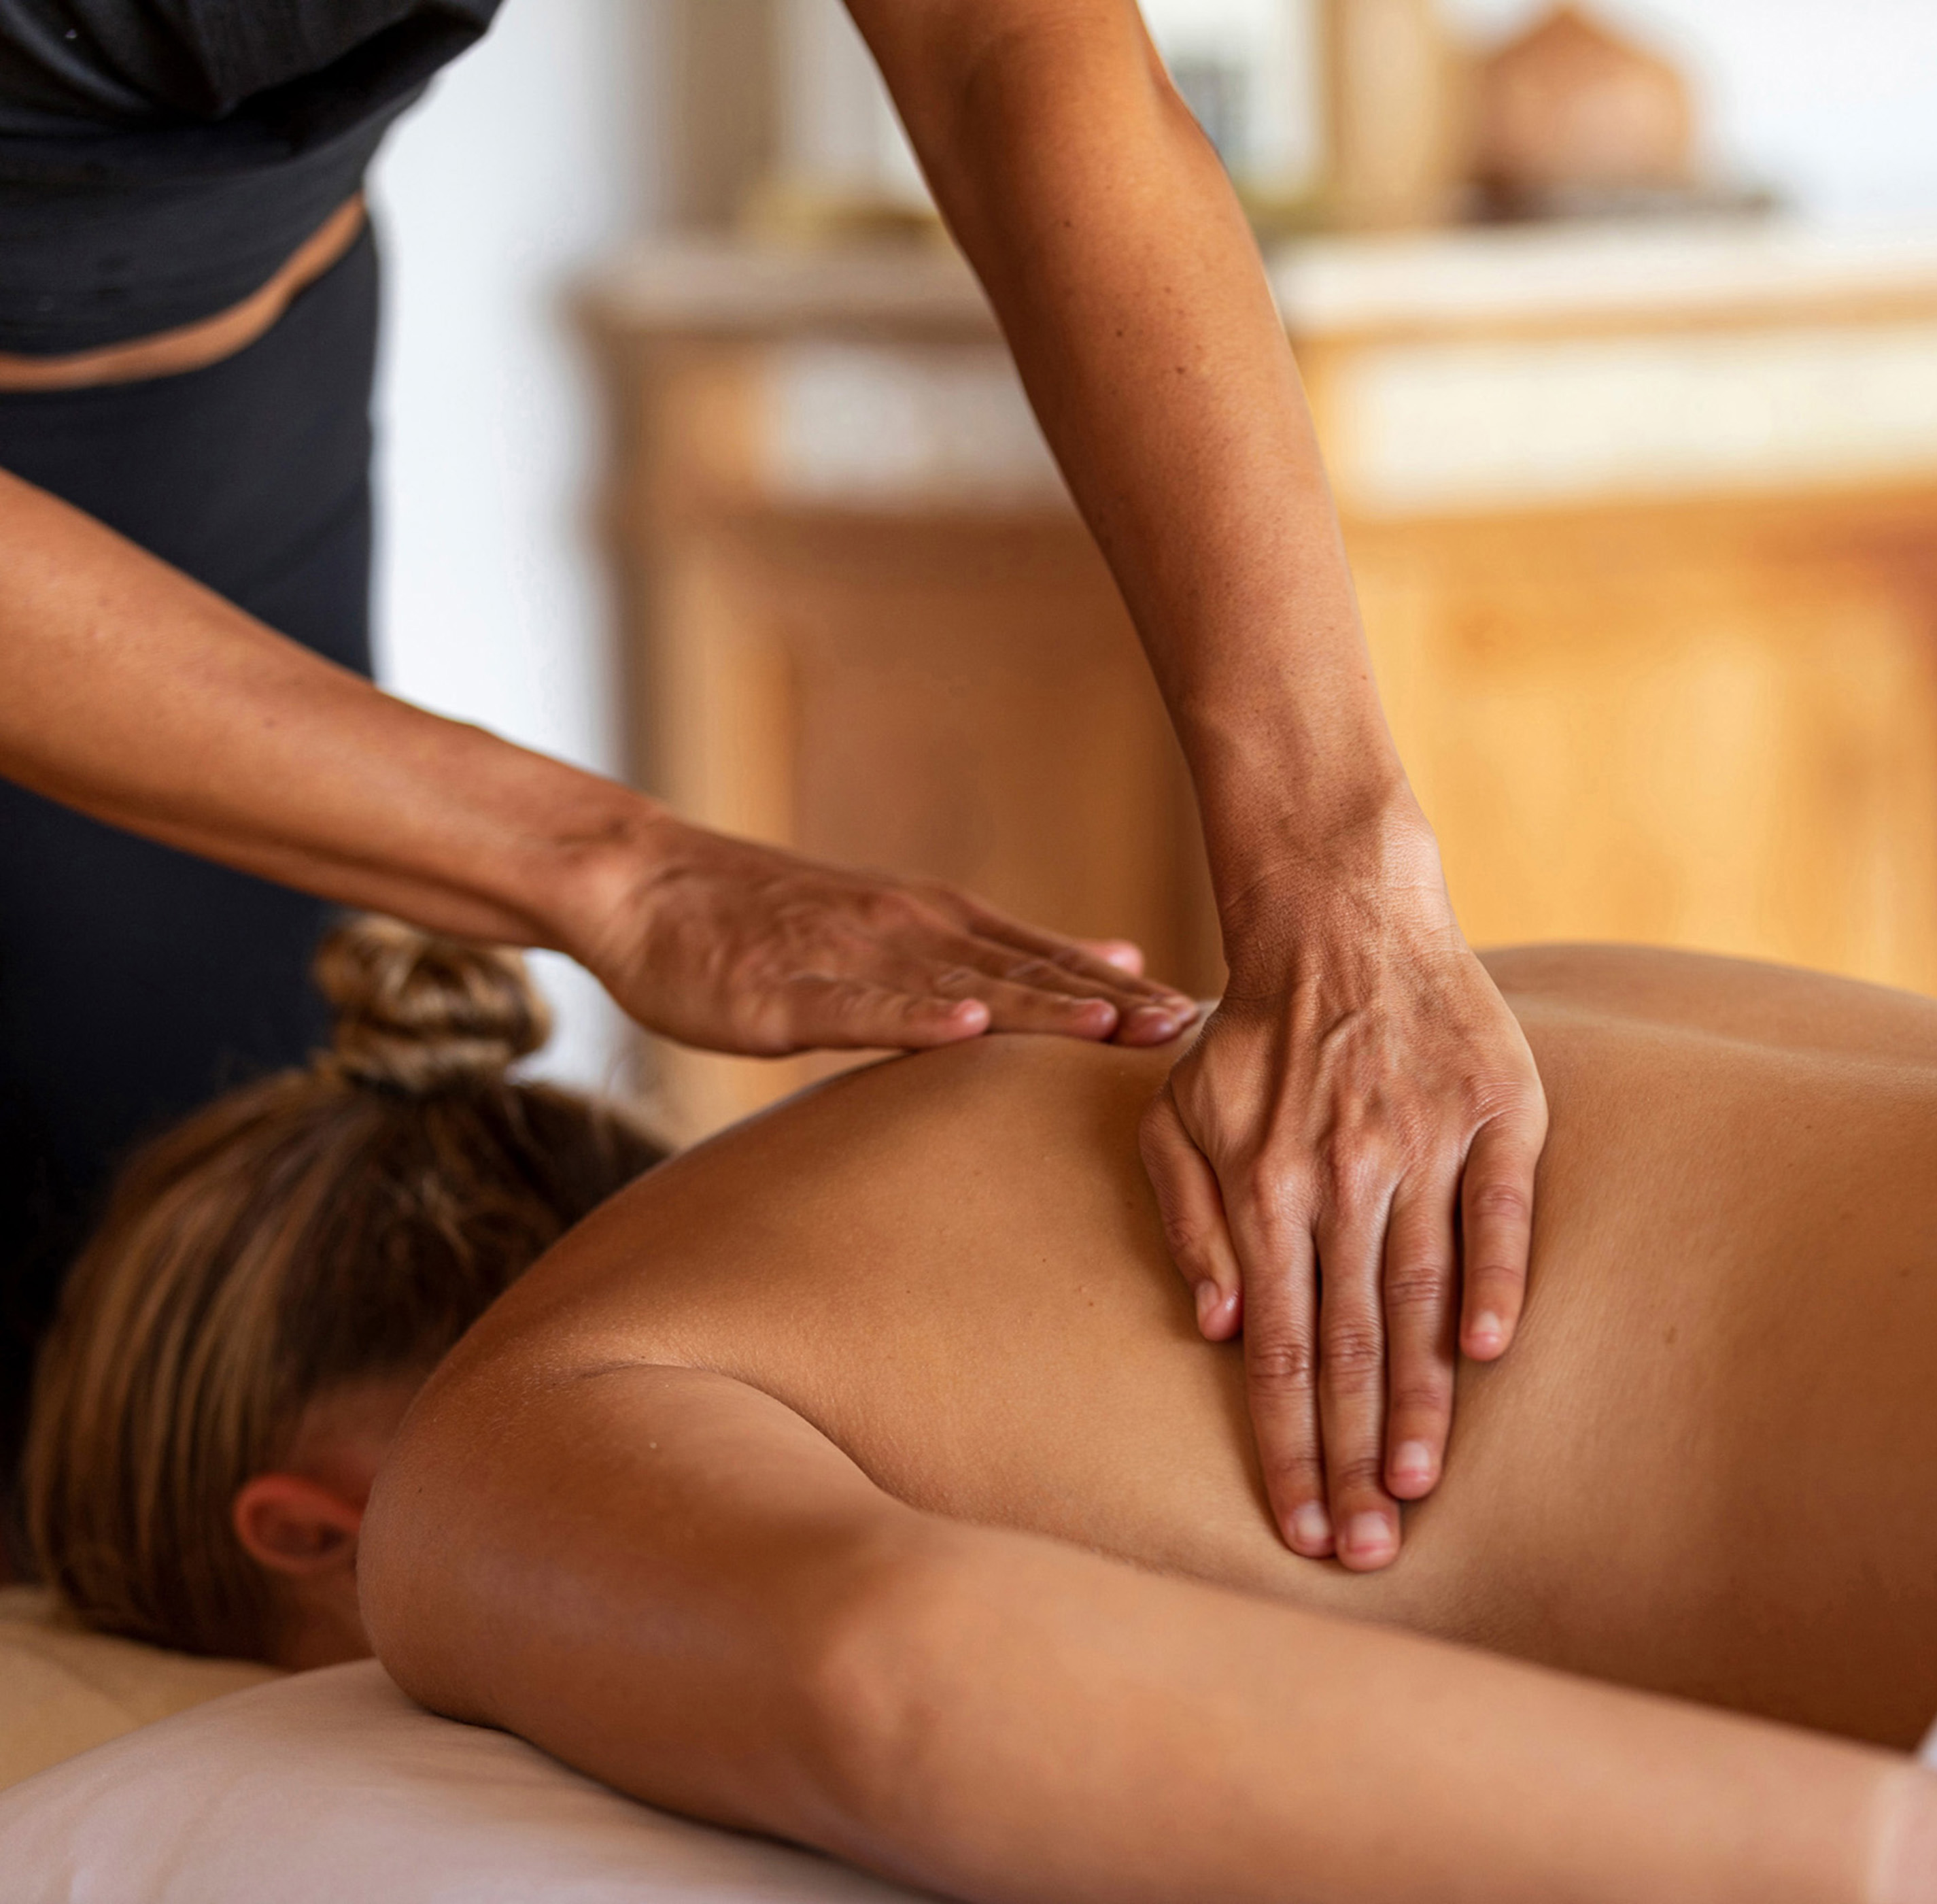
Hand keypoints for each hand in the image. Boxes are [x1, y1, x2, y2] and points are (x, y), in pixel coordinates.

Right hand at [563, 812, 1195, 1054]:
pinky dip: (913, 1018)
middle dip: (1115, 1006)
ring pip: (961, 987)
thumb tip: (1122, 964)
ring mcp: (852, 958)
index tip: (1214, 1020)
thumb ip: (1011, 953)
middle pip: (1031, 974)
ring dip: (1040, 1009)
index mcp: (949, 926)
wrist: (649, 888)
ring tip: (1115, 1030)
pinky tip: (963, 1031)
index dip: (1135, 993)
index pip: (1060, 963)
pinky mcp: (786, 990)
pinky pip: (857, 1008)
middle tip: (1195, 1033)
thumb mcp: (910, 932)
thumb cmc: (779, 926)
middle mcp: (916, 932)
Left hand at [1137, 819, 1545, 1572]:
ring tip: (1418, 1484)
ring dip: (1419, 1397)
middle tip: (1366, 1550)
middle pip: (1345, 1343)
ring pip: (1418, 1292)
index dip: (1285, 1446)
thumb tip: (1213, 1326)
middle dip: (1351, 1457)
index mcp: (1261, 1186)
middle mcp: (1337, 1173)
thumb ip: (1185, 1217)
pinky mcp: (1494, 1108)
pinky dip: (1494, 1277)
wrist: (1343, 914)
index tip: (1300, 1530)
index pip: (1272, 1348)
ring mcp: (1420, 1141)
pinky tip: (1489, 1353)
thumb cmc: (1253, 1029)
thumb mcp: (1177, 1112)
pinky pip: (1497, 1209)